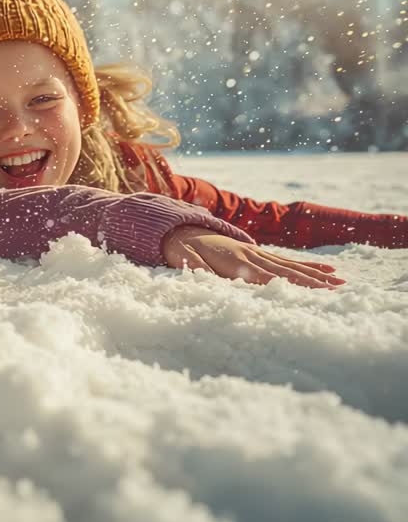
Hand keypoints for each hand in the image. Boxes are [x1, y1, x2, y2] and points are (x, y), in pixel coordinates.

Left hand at [162, 225, 343, 288]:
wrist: (181, 229)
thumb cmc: (181, 248)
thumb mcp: (183, 258)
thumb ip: (197, 268)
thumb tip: (208, 278)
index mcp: (234, 260)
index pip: (266, 276)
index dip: (287, 284)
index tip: (310, 291)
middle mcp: (251, 255)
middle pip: (286, 271)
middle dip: (312, 281)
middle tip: (338, 289)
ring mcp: (257, 253)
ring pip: (290, 266)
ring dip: (315, 275)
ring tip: (340, 281)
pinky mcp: (259, 253)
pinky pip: (286, 261)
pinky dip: (306, 266)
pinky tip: (326, 270)